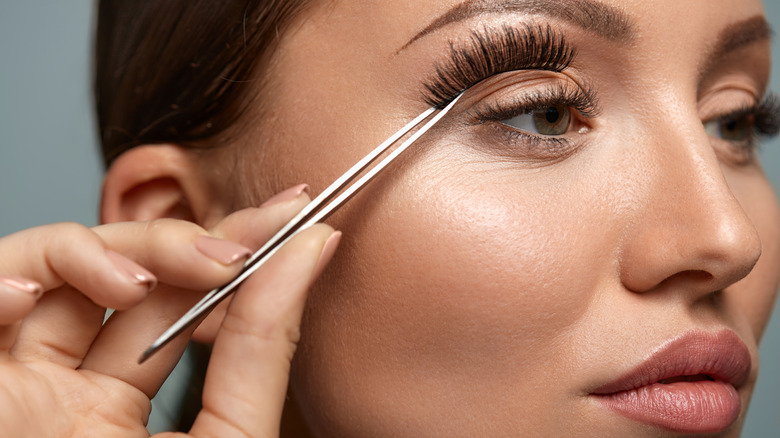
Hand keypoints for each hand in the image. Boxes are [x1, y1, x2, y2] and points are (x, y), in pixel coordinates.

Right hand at [0, 190, 338, 436]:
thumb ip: (263, 354)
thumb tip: (315, 251)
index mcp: (117, 413)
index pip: (181, 309)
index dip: (238, 253)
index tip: (300, 213)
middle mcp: (61, 390)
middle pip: (126, 280)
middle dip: (192, 241)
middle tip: (259, 228)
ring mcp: (12, 380)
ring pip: (54, 268)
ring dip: (112, 252)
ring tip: (153, 278)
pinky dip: (4, 277)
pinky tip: (26, 294)